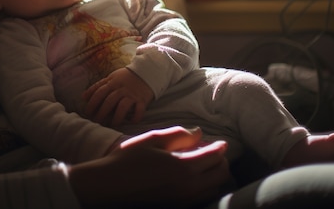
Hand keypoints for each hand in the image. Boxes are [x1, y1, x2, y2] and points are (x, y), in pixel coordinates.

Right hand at [69, 127, 230, 207]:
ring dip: (214, 175)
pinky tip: (194, 177)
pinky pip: (201, 197)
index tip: (222, 141)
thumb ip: (178, 135)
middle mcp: (189, 188)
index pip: (213, 157)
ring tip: (205, 163)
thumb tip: (198, 132)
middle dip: (221, 162)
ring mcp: (184, 201)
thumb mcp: (153, 140)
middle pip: (219, 175)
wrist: (110, 186)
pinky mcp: (178, 207)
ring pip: (213, 189)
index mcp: (184, 168)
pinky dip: (205, 186)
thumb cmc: (129, 159)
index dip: (220, 147)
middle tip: (214, 151)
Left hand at [83, 68, 153, 126]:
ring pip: (123, 106)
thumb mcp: (111, 78)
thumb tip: (83, 96)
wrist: (146, 70)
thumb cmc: (125, 76)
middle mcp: (121, 89)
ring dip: (117, 117)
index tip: (87, 112)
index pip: (99, 92)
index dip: (92, 102)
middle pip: (109, 101)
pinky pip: (139, 109)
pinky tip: (132, 121)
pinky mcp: (142, 99)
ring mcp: (132, 94)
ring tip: (112, 124)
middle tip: (96, 122)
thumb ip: (98, 86)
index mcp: (112, 83)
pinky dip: (136, 116)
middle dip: (101, 112)